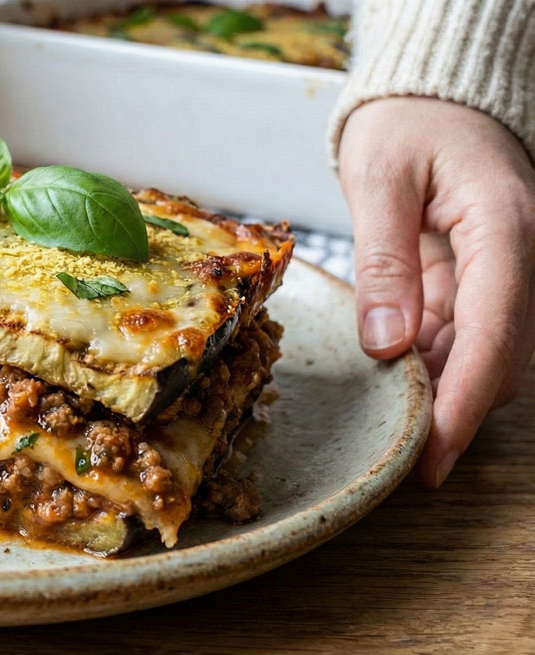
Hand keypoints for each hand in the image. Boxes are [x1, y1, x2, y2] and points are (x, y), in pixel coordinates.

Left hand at [339, 97, 534, 486]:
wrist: (430, 99)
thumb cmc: (407, 123)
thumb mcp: (381, 178)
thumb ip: (384, 260)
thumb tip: (387, 344)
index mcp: (503, 227)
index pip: (495, 330)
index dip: (466, 401)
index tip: (436, 454)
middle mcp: (515, 257)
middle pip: (498, 355)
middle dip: (454, 411)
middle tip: (398, 459)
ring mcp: (500, 272)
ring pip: (481, 354)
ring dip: (439, 391)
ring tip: (386, 425)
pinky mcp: (477, 280)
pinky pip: (459, 336)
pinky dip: (428, 364)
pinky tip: (390, 379)